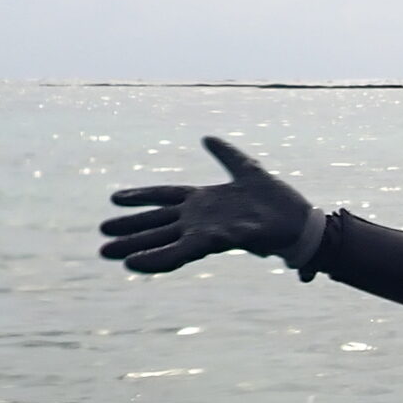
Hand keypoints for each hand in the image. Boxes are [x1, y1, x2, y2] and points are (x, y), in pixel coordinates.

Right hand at [99, 137, 314, 272]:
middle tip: (101, 241)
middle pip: (157, 224)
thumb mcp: (247, 169)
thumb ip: (226, 154)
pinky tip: (136, 265)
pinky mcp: (214, 241)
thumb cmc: (277, 201)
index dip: (140, 197)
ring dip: (136, 248)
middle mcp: (200, 218)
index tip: (114, 198)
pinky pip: (180, 252)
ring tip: (108, 255)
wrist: (301, 221)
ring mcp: (205, 231)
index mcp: (204, 201)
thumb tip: (208, 138)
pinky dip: (157, 258)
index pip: (164, 197)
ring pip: (162, 241)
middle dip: (130, 231)